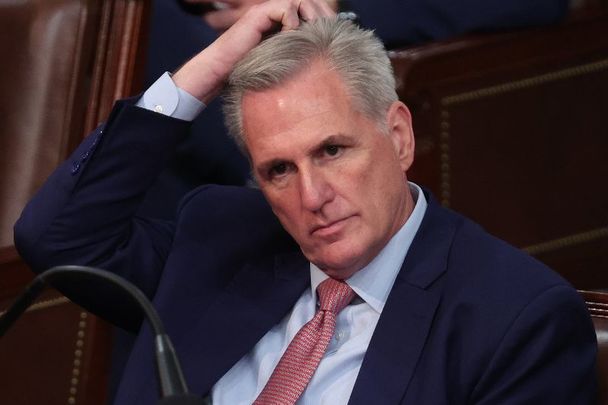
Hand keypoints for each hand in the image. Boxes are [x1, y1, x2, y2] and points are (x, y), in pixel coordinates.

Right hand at [172, 0, 334, 102]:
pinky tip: (292, 39)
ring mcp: (267, 11)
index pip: (312, 11)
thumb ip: (298, 58)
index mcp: (283, 23)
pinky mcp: (259, 15)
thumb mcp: (281, 66)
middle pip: (310, 2)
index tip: (340, 35)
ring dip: (311, 17)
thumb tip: (326, 64)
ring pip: (300, 1)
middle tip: (334, 32)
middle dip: (324, 16)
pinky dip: (293, 22)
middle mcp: (276, 13)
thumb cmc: (248, 74)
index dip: (327, 20)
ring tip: (315, 35)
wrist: (220, 72)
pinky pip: (286, 8)